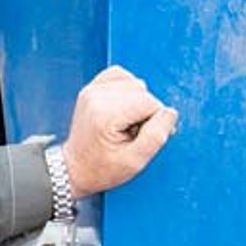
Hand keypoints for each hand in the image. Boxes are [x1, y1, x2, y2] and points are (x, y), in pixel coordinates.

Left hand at [60, 66, 178, 196]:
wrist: (75, 168)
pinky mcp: (91, 87)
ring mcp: (92, 90)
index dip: (154, 122)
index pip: (150, 103)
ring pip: (135, 82)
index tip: (139, 138)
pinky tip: (122, 109)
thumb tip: (170, 112)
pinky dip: (128, 90)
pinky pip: (121, 76)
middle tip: (131, 133)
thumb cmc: (102, 169)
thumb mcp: (135, 161)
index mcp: (105, 114)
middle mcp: (96, 97)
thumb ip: (156, 135)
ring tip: (125, 122)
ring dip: (137, 101)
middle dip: (145, 112)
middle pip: (143, 91)